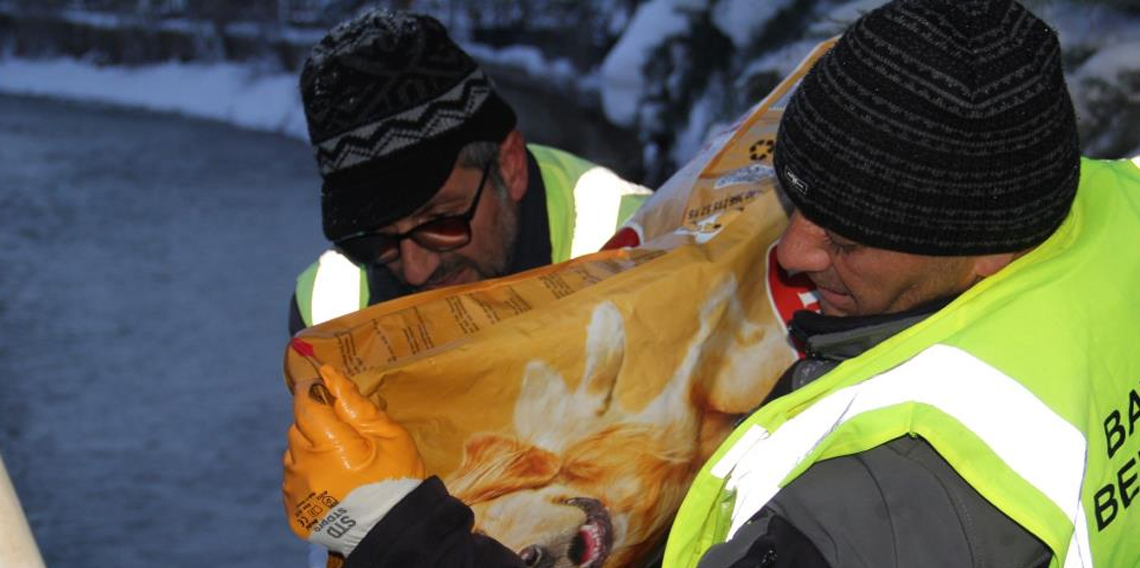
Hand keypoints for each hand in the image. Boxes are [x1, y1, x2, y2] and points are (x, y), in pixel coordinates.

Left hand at [283, 364, 424, 556]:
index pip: (306, 406)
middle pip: (298, 429)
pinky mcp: (296, 512)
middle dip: (316, 426)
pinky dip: (308, 478)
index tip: (322, 389)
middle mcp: (305, 468)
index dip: (312, 393)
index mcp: (329, 445)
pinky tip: (332, 484)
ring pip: (293, 456)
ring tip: (340, 465)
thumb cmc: (397, 477)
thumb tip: (329, 375)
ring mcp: (297, 493)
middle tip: (345, 438)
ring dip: (310, 453)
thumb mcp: (387, 434)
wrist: (394, 529)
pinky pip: (293, 483)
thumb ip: (354, 404)